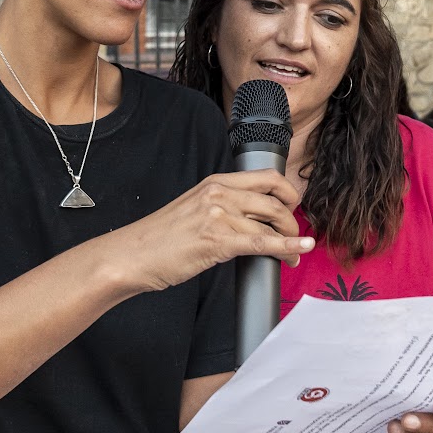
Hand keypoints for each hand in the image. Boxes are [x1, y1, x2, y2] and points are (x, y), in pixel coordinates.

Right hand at [120, 171, 313, 292]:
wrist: (134, 255)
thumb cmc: (161, 238)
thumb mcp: (194, 208)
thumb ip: (222, 206)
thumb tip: (252, 218)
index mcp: (215, 182)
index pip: (266, 177)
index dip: (288, 192)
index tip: (294, 206)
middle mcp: (219, 194)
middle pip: (275, 200)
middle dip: (292, 220)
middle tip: (295, 235)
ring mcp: (219, 216)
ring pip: (272, 223)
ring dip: (290, 241)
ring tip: (294, 254)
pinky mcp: (219, 241)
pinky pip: (263, 243)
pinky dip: (287, 247)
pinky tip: (299, 251)